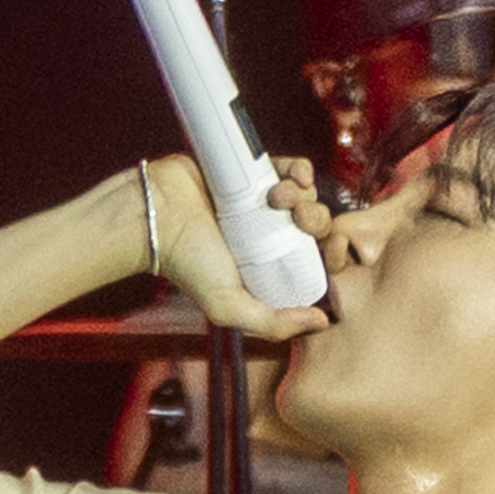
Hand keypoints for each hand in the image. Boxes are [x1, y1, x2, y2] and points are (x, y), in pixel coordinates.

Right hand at [141, 154, 331, 341]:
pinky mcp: (257, 175)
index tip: (332, 246)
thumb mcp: (229, 307)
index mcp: (272, 270)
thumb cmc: (188, 263)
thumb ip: (272, 323)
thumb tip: (322, 322)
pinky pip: (294, 170)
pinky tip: (293, 175)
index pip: (319, 264)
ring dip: (304, 192)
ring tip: (275, 196)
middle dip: (317, 219)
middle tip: (296, 218)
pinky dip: (300, 170)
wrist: (159, 215)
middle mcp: (272, 239)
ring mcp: (266, 206)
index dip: (335, 254)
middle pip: (319, 226)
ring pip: (309, 196)